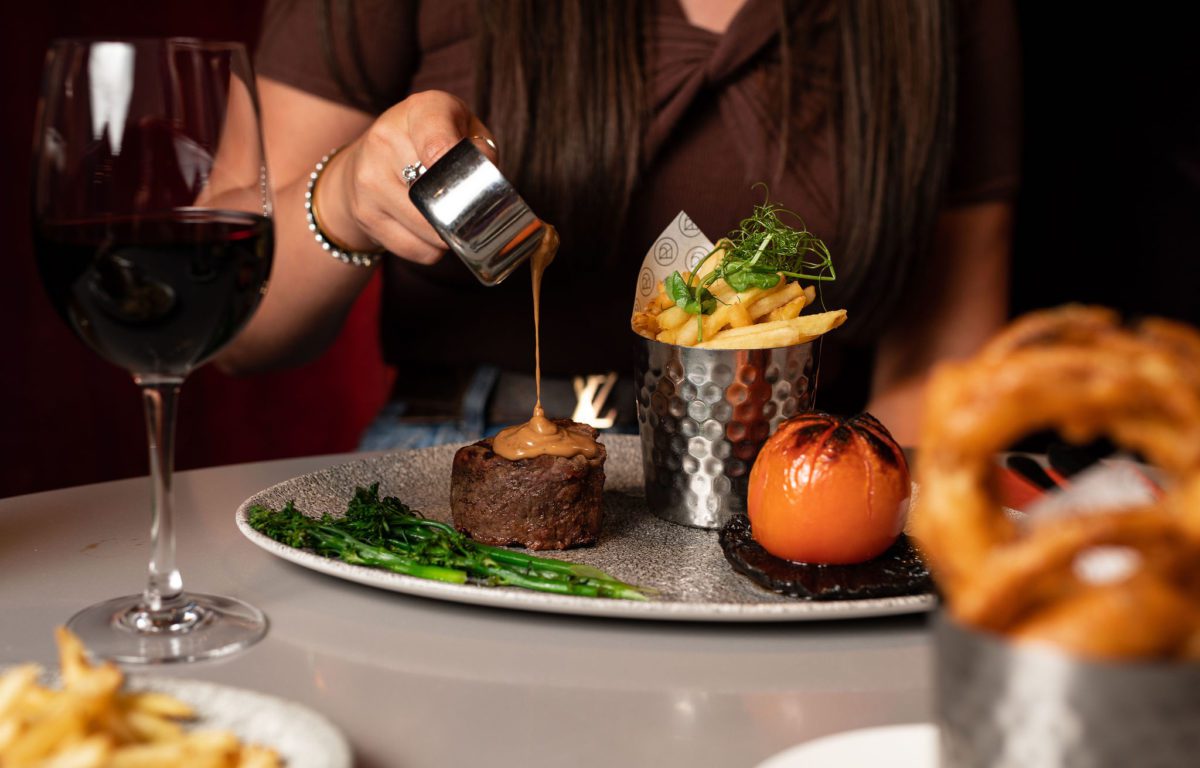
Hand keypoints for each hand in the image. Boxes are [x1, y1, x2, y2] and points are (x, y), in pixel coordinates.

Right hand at [323, 90, 496, 263]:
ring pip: (429, 231)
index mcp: (419, 111)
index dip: (448, 158)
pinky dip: (431, 249)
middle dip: (463, 211)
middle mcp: (385, 141)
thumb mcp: (462, 127)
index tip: (458, 171)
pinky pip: (416, 250)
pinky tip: (427, 230)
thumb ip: (481, 148)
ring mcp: (370, 180)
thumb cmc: (430, 142)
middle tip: (471, 208)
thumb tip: (488, 186)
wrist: (366, 159)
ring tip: (448, 218)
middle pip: (438, 196)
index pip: (435, 138)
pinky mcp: (365, 215)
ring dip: (449, 235)